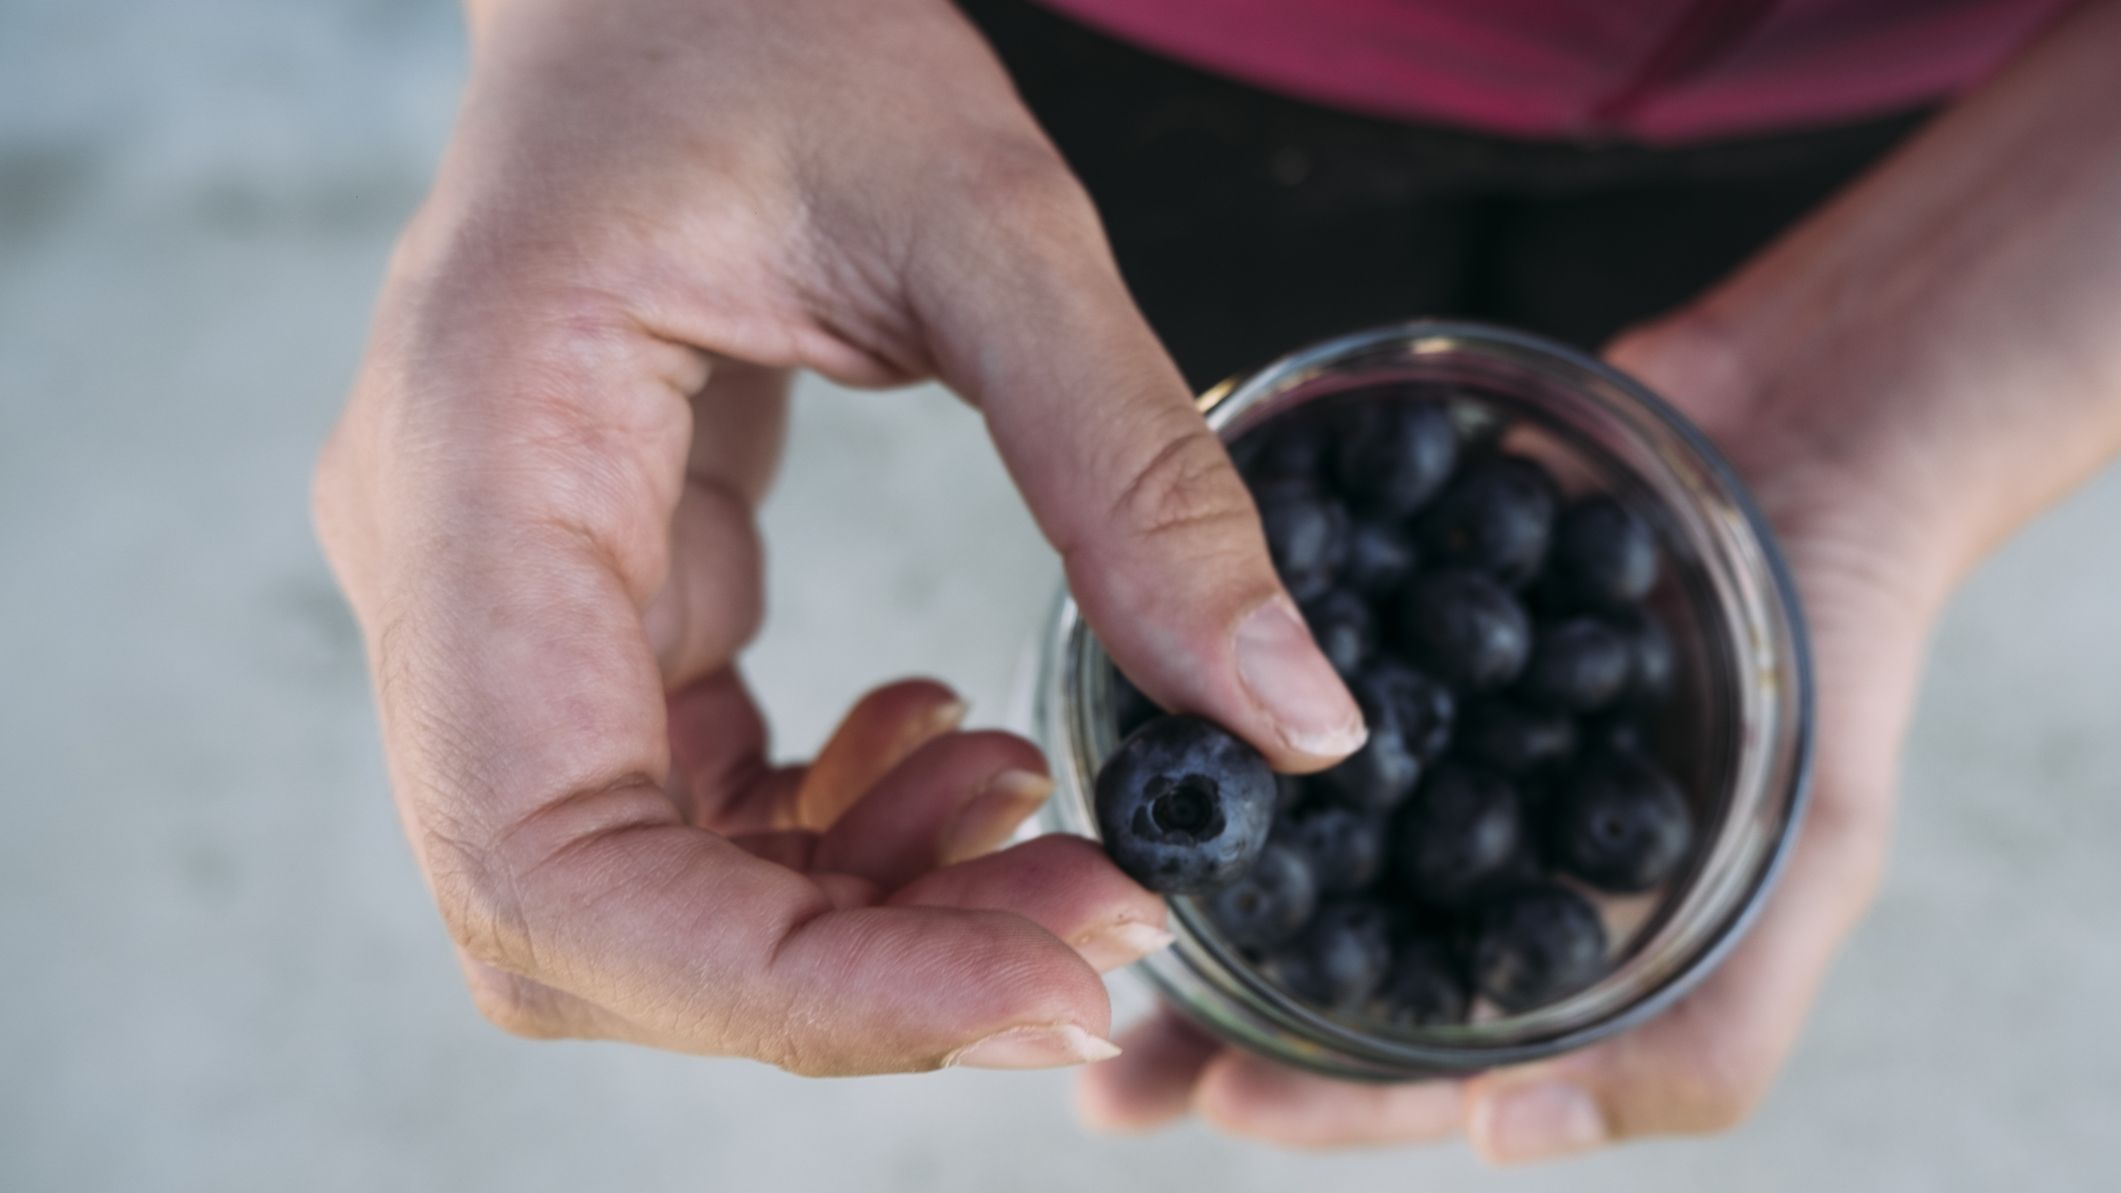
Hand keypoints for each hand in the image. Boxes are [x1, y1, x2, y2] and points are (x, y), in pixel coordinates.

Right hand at [312, 0, 1360, 1073]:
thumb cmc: (772, 33)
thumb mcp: (988, 220)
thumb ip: (1136, 472)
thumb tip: (1292, 721)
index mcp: (476, 457)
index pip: (547, 849)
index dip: (788, 983)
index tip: (1038, 981)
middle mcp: (441, 566)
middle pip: (582, 921)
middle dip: (850, 978)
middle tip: (1091, 924)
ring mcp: (497, 607)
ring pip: (633, 904)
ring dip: (855, 926)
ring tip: (1041, 814)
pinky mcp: (581, 617)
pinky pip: (681, 822)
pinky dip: (831, 849)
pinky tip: (956, 757)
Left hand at [1081, 0, 2120, 1146]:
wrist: (1815, 434)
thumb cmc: (1837, 667)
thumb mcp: (1820, 871)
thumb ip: (1705, 1033)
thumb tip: (1505, 1139)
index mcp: (1534, 939)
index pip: (1413, 1048)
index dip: (1322, 1090)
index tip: (1209, 1094)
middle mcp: (1446, 848)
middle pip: (1311, 958)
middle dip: (1210, 1009)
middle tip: (1103, 1053)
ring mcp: (1397, 734)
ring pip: (1268, 823)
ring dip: (1183, 869)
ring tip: (1081, 893)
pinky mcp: (1361, 617)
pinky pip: (1269, 676)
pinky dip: (1207, 702)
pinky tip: (1128, 715)